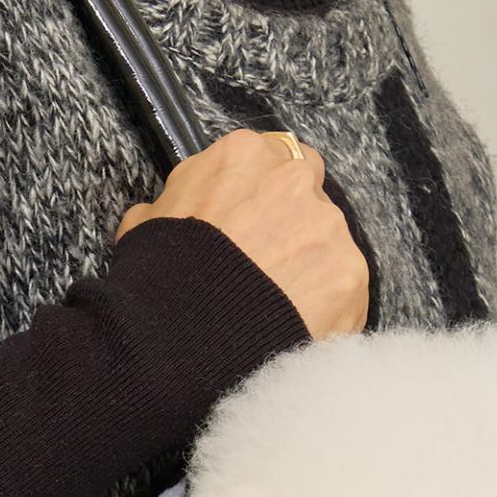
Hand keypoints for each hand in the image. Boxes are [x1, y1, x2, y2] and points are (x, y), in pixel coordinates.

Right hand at [116, 129, 369, 340]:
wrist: (178, 341)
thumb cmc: (155, 281)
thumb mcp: (146, 226)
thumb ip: (176, 204)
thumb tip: (171, 212)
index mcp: (243, 156)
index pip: (275, 163)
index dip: (266, 201)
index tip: (256, 230)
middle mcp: (295, 178)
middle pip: (309, 200)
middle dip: (293, 234)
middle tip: (266, 275)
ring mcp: (328, 227)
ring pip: (330, 247)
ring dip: (310, 274)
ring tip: (275, 314)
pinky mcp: (351, 276)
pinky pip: (345, 295)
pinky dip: (327, 315)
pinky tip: (292, 335)